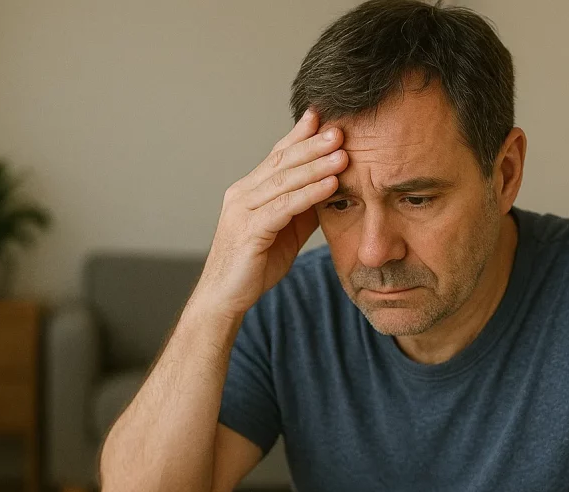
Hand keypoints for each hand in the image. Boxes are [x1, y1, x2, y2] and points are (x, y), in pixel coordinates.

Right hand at [199, 109, 347, 316]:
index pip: (276, 156)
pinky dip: (309, 194)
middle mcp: (242, 194)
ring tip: (342, 153)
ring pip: (283, 180)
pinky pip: (284, 207)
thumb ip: (302, 209)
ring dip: (316, 165)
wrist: (226, 298)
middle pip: (280, 162)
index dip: (298, 135)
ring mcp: (243, 211)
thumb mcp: (285, 232)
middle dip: (311, 144)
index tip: (321, 116)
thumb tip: (330, 189)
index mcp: (248, 191)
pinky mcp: (250, 231)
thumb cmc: (255, 265)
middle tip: (339, 130)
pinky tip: (331, 185)